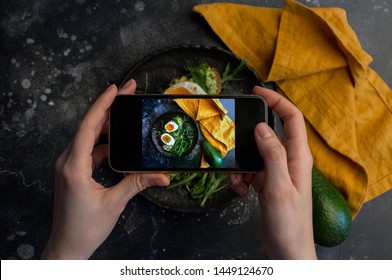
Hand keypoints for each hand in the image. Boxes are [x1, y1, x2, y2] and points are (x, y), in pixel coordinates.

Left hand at [41, 80, 169, 258]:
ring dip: (106, 125)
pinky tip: (119, 144)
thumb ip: (138, 184)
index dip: (101, 105)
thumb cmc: (85, 228)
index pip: (87, 127)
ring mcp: (69, 165)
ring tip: (126, 115)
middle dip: (108, 108)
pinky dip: (104, 143)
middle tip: (127, 93)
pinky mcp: (73, 171)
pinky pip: (89, 150)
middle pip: (88, 126)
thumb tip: (163, 176)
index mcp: (74, 167)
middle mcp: (68, 161)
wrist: (67, 246)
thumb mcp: (115, 203)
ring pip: (88, 137)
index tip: (116, 89)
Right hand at [230, 86, 315, 258]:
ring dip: (241, 164)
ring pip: (254, 154)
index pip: (291, 118)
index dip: (276, 101)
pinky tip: (240, 190)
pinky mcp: (267, 183)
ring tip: (238, 181)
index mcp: (297, 156)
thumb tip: (261, 128)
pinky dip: (241, 177)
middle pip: (268, 135)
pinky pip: (250, 170)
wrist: (286, 249)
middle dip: (248, 138)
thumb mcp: (279, 186)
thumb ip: (272, 155)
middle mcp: (288, 160)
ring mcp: (277, 172)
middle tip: (232, 140)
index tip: (256, 92)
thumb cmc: (288, 221)